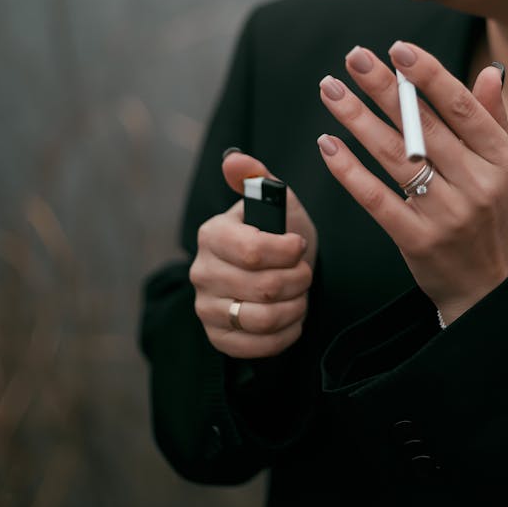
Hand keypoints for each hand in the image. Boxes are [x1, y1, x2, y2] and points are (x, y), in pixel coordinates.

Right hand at [190, 152, 317, 358]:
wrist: (277, 270)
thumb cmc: (278, 232)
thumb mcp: (276, 200)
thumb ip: (257, 177)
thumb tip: (233, 159)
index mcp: (212, 234)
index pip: (252, 251)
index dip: (287, 252)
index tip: (299, 246)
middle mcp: (201, 272)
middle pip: (263, 288)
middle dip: (298, 281)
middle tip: (306, 273)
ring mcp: (205, 307)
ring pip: (262, 319)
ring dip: (294, 307)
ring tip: (301, 294)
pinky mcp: (217, 337)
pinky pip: (256, 347)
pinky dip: (285, 334)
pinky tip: (291, 317)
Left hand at [317, 43, 507, 324]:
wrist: (491, 288)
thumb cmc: (496, 216)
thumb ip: (493, 119)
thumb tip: (489, 70)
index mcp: (502, 159)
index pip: (461, 107)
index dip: (428, 74)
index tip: (397, 47)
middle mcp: (478, 184)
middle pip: (422, 126)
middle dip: (383, 87)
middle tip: (353, 56)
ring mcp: (447, 215)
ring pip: (395, 156)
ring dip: (357, 119)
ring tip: (330, 89)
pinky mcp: (418, 241)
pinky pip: (377, 199)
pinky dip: (350, 171)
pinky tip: (328, 144)